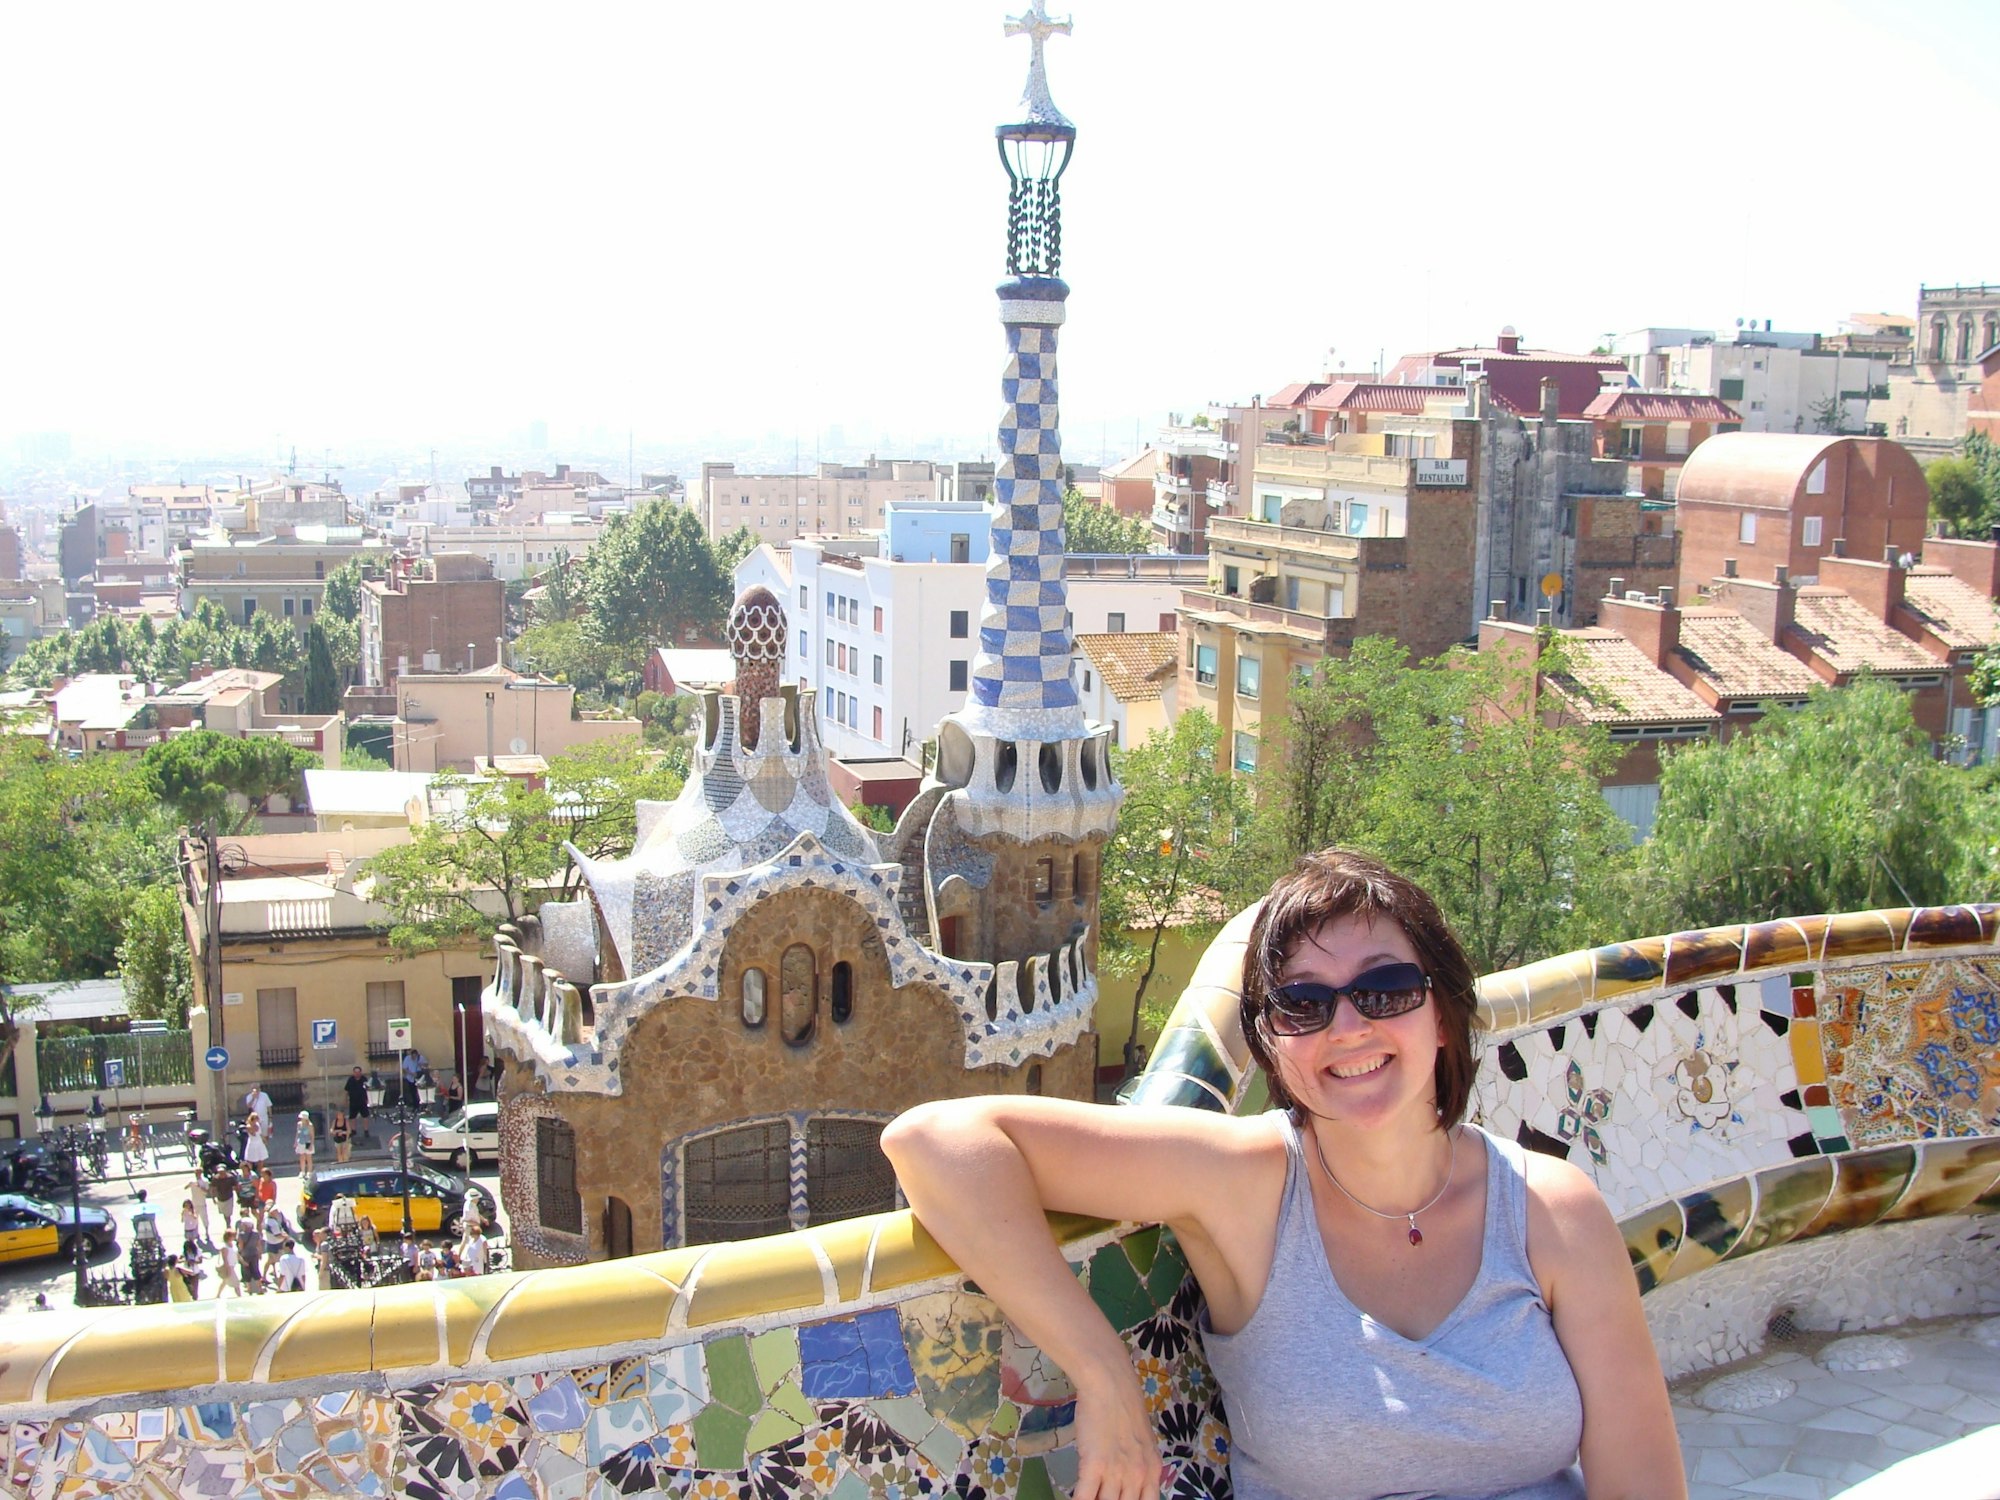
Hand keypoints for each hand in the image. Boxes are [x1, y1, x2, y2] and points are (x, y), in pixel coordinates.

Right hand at [1068, 1367, 1162, 1499]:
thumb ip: (1136, 1466)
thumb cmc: (1124, 1407)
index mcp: (1153, 1471)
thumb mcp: (1141, 1443)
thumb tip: (1122, 1486)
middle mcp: (1138, 1476)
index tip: (1116, 1499)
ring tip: (1087, 1494)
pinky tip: (1074, 1499)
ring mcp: (1117, 1472)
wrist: (1110, 1384)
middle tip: (1099, 1495)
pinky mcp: (1094, 1466)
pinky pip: (1084, 1497)